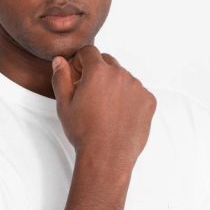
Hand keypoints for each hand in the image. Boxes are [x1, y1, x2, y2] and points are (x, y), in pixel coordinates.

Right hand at [51, 45, 156, 166]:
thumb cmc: (84, 133)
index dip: (80, 62)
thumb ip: (61, 78)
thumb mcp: (64, 104)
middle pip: (107, 62)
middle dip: (97, 72)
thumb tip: (60, 61)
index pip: (89, 52)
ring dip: (114, 85)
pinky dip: (129, 98)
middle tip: (90, 94)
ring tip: (105, 109)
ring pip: (123, 77)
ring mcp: (137, 87)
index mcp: (98, 71)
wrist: (107, 157)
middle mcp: (120, 74)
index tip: (78, 74)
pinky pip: (137, 92)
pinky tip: (119, 115)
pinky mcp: (148, 101)